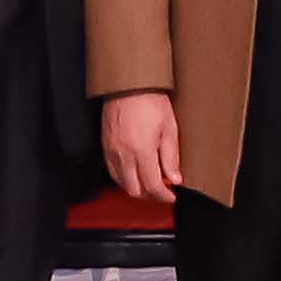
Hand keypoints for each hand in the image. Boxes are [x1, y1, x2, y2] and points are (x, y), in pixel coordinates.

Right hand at [100, 90, 184, 204]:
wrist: (128, 84)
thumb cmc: (150, 100)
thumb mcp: (169, 127)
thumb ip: (171, 157)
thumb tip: (175, 178)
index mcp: (142, 152)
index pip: (153, 187)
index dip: (164, 196)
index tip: (171, 195)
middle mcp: (124, 156)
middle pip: (135, 190)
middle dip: (149, 195)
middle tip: (161, 190)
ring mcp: (112, 152)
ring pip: (121, 183)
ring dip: (136, 187)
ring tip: (148, 181)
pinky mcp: (105, 146)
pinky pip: (112, 171)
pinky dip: (123, 177)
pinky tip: (133, 171)